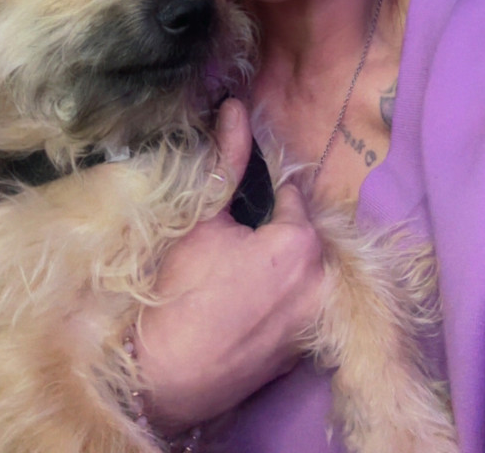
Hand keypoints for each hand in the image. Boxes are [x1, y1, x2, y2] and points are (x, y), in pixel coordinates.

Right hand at [136, 98, 323, 431]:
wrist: (162, 378)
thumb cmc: (179, 292)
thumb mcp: (203, 218)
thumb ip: (229, 159)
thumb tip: (236, 106)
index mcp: (301, 243)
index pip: (289, 193)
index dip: (259, 192)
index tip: (236, 205)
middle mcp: (323, 281)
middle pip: (301, 231)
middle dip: (272, 226)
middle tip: (232, 239)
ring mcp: (315, 320)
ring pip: (303, 267)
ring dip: (280, 260)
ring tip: (236, 270)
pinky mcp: (303, 350)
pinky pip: (300, 303)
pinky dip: (281, 295)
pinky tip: (245, 301)